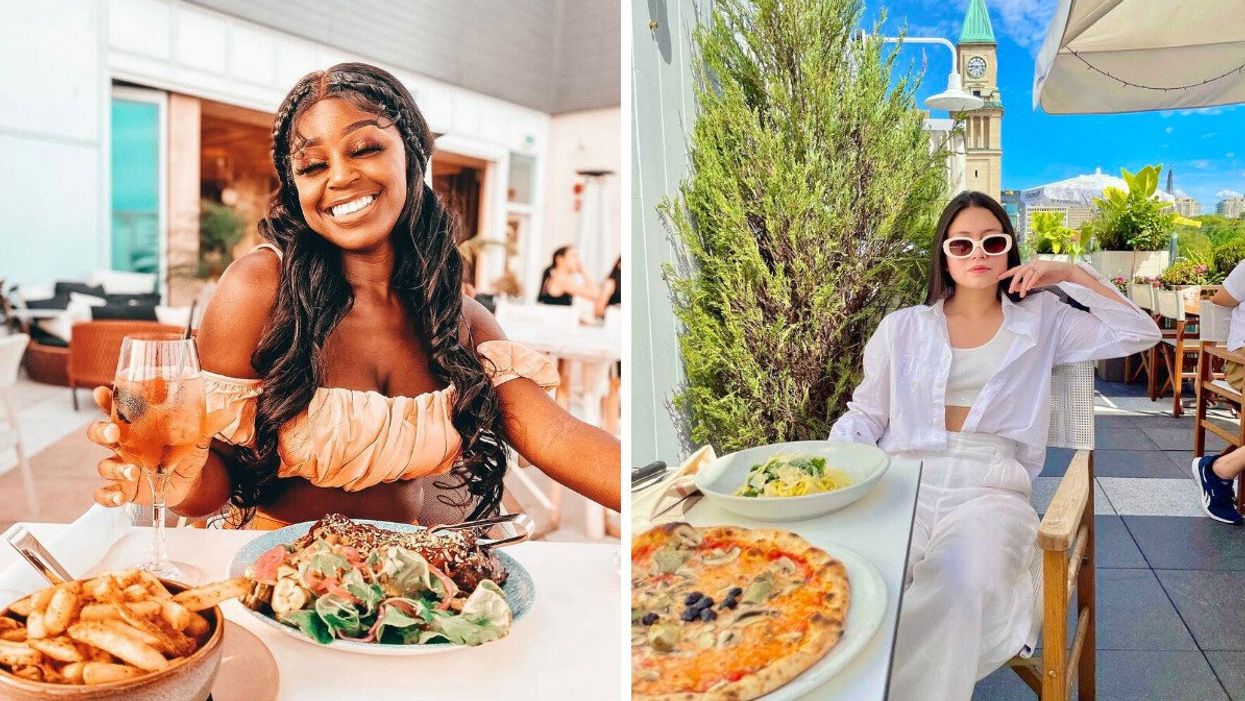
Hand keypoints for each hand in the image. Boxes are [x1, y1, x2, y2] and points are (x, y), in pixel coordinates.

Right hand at [87, 386, 233, 509]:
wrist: (188, 486)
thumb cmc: (185, 455)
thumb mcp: (197, 441)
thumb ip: (207, 426)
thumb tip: (228, 412)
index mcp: (137, 428)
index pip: (116, 410)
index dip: (106, 400)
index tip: (101, 392)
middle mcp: (124, 446)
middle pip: (99, 434)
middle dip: (101, 432)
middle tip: (112, 433)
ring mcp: (121, 468)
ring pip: (104, 465)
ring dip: (115, 468)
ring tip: (134, 471)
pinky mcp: (122, 489)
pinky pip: (104, 494)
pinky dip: (108, 496)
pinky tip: (120, 497)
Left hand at [998, 260, 1076, 298]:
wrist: (1066, 272)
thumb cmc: (1051, 276)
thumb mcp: (1036, 283)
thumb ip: (1025, 285)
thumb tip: (1014, 288)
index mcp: (1029, 266)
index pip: (1016, 269)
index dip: (1007, 273)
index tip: (998, 277)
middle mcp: (1032, 263)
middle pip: (1019, 272)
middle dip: (1013, 282)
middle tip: (1010, 291)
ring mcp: (1039, 264)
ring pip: (1027, 275)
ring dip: (1023, 286)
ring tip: (1022, 294)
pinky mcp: (1045, 267)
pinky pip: (1035, 275)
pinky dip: (1031, 282)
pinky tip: (1028, 288)